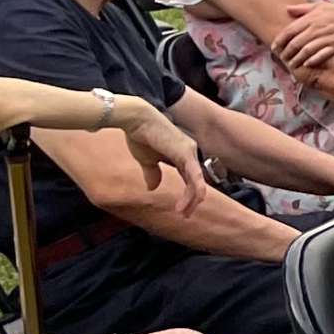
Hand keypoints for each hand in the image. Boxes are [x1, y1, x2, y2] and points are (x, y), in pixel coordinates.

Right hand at [104, 95, 204, 212]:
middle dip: (193, 201)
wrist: (136, 119)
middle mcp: (190, 152)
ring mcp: (190, 152)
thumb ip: (152, 173)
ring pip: (197, 182)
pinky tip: (187, 203)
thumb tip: (152, 187)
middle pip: (197, 181)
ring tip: (184, 213)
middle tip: (185, 215)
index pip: (191, 178)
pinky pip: (194, 177)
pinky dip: (192, 192)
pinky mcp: (185, 153)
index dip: (188, 195)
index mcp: (182, 154)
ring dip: (192, 200)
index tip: (182, 210)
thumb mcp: (147, 159)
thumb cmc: (140, 135)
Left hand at [269, 0, 333, 73]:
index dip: (280, 39)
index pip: (290, 29)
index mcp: (312, 17)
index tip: (273, 47)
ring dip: (297, 58)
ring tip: (291, 64)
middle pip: (296, 42)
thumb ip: (303, 8)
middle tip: (281, 58)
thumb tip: (287, 9)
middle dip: (286, 52)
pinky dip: (313, 60)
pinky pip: (322, 54)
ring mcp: (328, 37)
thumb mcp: (321, 6)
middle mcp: (318, 27)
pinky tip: (307, 64)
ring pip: (307, 50)